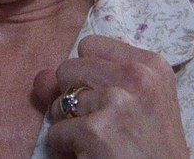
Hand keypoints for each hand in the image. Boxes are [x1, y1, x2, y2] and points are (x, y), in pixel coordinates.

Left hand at [33, 35, 188, 158]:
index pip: (91, 45)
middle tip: (97, 123)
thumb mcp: (136, 106)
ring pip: (59, 101)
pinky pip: (56, 133)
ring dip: (68, 125)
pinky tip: (90, 155)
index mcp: (151, 65)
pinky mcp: (97, 130)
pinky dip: (65, 149)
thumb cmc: (152, 150)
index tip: (104, 98)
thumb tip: (41, 76)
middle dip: (73, 97)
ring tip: (96, 141)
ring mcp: (116, 101)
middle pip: (69, 67)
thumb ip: (89, 82)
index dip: (87, 75)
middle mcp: (137, 75)